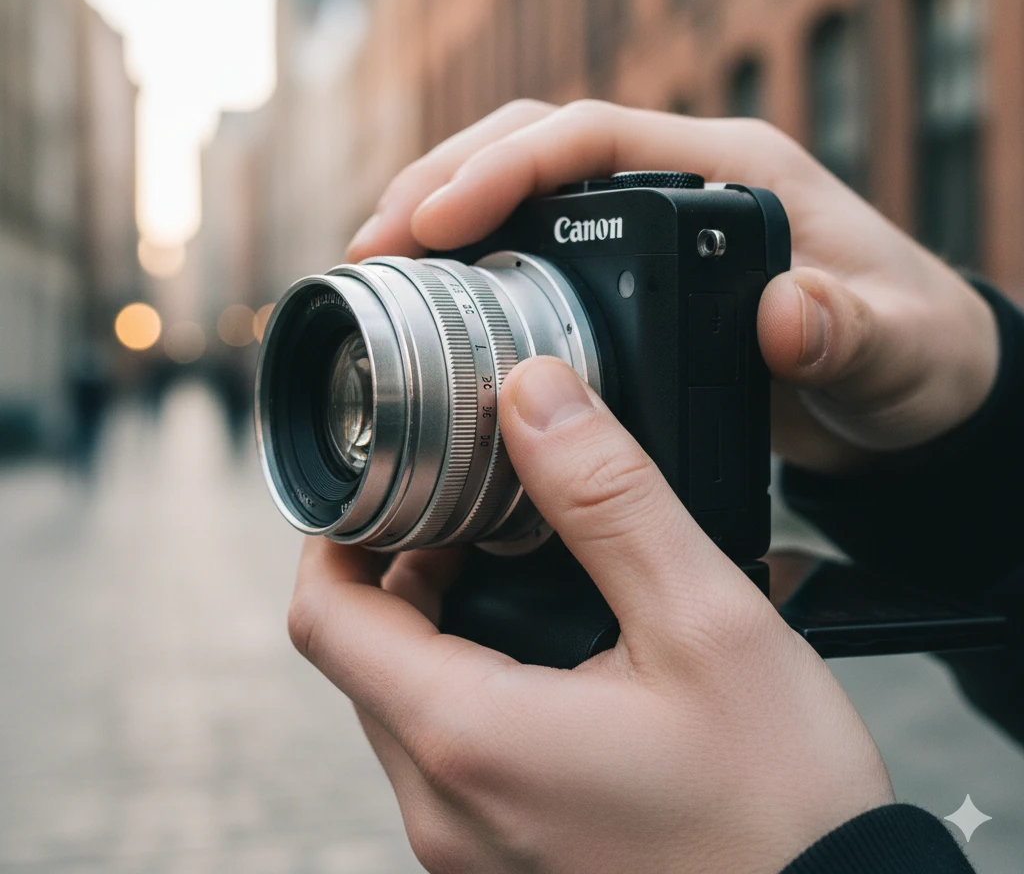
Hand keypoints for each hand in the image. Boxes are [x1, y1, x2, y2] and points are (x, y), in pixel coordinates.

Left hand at [289, 357, 893, 873]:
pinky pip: (447, 751)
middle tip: (469, 507)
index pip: (327, 616)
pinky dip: (468, 678)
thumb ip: (609, 498)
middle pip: (360, 654)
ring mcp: (470, 846)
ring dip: (435, 621)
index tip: (384, 482)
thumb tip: (535, 397)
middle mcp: (446, 806)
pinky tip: (544, 645)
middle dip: (399, 565)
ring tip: (511, 563)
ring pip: (401, 700)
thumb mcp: (704, 624)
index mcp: (470, 738)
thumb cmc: (780, 809)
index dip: (339, 532)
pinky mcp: (507, 861)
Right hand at [347, 100, 998, 471]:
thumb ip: (846, 331)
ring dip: (445, 215)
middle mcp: (679, 183)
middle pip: (534, 146)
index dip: (504, 166)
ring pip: (524, 193)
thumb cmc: (907, 348)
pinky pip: (536, 247)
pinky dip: (478, 262)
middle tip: (376, 243)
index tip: (436, 219)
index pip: (593, 135)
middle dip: (444, 181)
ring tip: (383, 263)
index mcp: (731, 169)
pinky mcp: (631, 277)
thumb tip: (783, 316)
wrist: (907, 382)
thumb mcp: (892, 347)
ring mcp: (648, 229)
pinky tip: (440, 297)